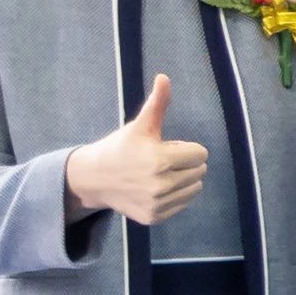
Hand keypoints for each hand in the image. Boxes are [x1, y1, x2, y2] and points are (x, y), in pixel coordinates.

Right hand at [66, 72, 210, 228]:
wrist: (94, 178)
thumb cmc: (121, 147)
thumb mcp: (140, 125)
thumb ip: (157, 104)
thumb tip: (164, 77)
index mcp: (161, 160)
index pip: (201, 153)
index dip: (185, 147)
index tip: (165, 147)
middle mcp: (161, 185)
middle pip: (200, 171)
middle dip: (185, 162)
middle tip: (160, 161)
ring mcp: (158, 204)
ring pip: (195, 188)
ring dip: (184, 179)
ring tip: (158, 174)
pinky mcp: (154, 217)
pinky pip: (183, 204)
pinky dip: (176, 196)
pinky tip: (155, 188)